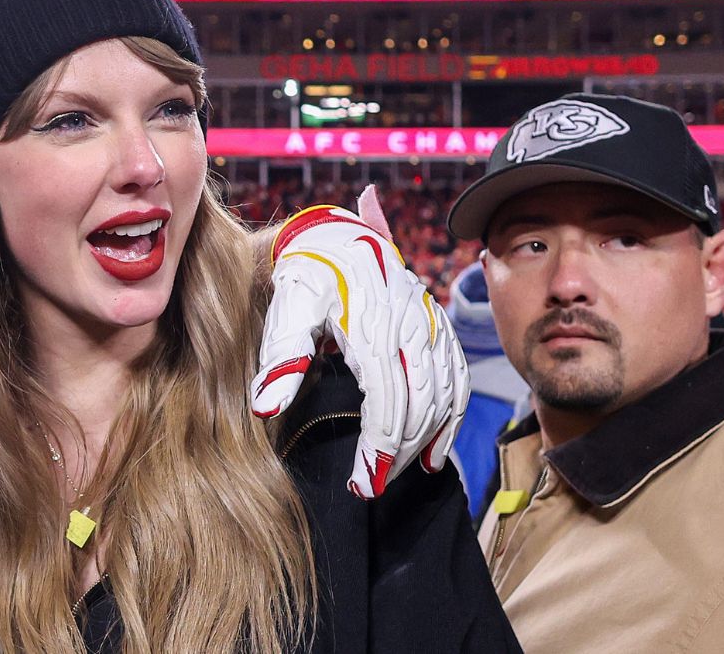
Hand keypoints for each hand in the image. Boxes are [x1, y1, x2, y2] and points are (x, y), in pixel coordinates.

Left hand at [251, 186, 469, 498]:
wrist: (336, 234)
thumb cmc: (305, 275)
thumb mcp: (287, 308)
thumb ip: (281, 357)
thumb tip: (266, 410)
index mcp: (374, 326)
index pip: (387, 401)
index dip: (378, 449)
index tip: (362, 486)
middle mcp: (412, 326)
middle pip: (418, 405)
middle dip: (397, 455)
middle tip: (370, 488)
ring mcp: (431, 326)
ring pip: (443, 396)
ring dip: (425, 442)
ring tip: (396, 475)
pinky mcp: (439, 328)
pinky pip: (457, 379)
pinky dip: (452, 419)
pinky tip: (434, 454)